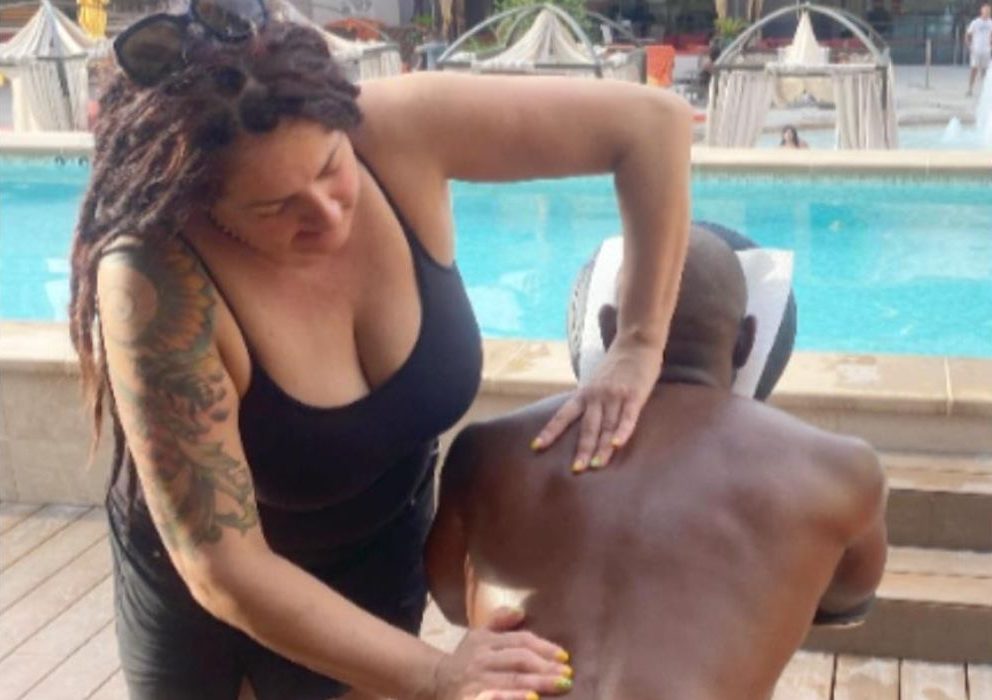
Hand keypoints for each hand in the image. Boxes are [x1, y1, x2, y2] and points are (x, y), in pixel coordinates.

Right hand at [429, 607, 572, 699]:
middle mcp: (481, 659)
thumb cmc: (466, 659)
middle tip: (567, 676)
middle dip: (545, 668)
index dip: (544, 648)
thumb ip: (499, 621)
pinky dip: (513, 699)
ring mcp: (475, 682)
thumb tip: (520, 610)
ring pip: (510, 681)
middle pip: (518, 661)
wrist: (436, 682)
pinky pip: (494, 699)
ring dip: (536, 683)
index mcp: (486, 641)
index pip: (520, 641)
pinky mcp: (470, 699)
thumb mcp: (478, 636)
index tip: (564, 657)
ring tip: (558, 686)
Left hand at [531, 335, 661, 472]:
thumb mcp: (595, 382)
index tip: (536, 446)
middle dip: (581, 449)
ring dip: (602, 447)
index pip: (563, 415)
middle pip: (587, 426)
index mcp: (584, 394)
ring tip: (596, 466)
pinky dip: (623, 431)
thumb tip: (577, 422)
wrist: (636, 343)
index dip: (550, 431)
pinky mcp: (634, 394)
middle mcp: (596, 396)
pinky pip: (628, 416)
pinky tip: (618, 445)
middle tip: (575, 470)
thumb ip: (589, 401)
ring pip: (607, 426)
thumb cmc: (616, 367)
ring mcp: (615, 395)